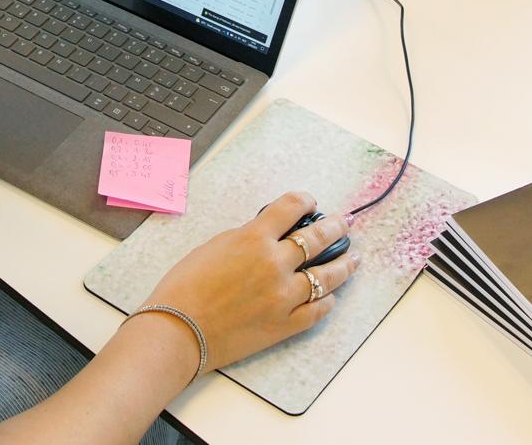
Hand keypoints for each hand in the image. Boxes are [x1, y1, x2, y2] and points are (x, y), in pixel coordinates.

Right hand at [133, 191, 359, 372]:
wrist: (178, 331)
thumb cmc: (185, 288)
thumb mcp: (214, 247)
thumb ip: (246, 238)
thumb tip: (267, 237)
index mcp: (254, 239)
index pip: (291, 208)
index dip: (305, 201)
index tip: (310, 202)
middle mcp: (275, 264)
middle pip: (318, 238)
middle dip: (336, 226)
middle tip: (345, 223)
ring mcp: (284, 297)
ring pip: (327, 276)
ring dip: (344, 264)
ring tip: (353, 259)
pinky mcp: (285, 325)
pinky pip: (318, 310)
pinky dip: (327, 301)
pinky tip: (331, 296)